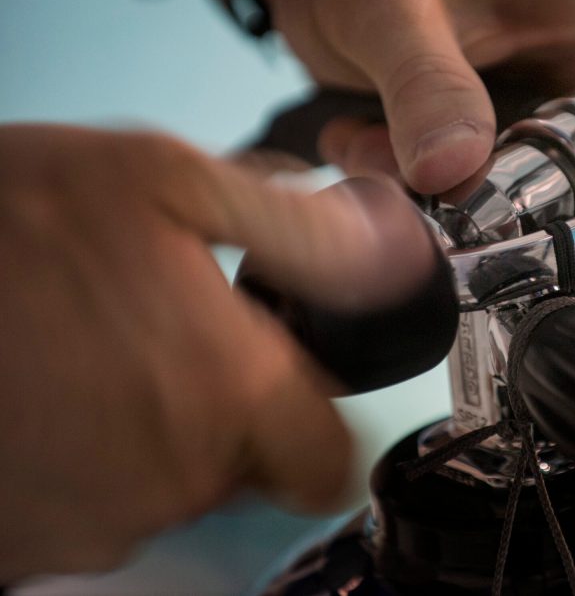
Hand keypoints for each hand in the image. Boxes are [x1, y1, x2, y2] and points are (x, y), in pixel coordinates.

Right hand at [0, 124, 437, 580]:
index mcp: (228, 388)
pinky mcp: (32, 541)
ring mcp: (97, 519)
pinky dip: (87, 463)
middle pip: (248, 472)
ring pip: (171, 491)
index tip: (288, 394)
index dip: (317, 428)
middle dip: (227, 413)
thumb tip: (389, 256)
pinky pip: (97, 511)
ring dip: (152, 434)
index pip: (330, 466)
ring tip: (98, 357)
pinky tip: (54, 396)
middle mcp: (174, 473)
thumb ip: (297, 231)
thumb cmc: (3, 221)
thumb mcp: (168, 179)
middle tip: (167, 341)